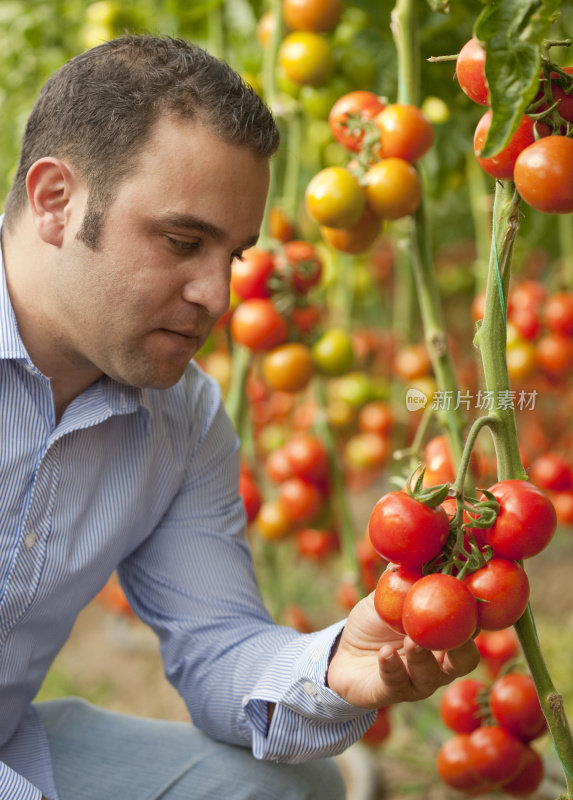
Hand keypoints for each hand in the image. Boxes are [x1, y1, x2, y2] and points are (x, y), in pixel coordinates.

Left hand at [327, 591, 479, 708]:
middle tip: (449, 631)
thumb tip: (416, 547)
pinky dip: (391, 667)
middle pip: (466, 661)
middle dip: (461, 647)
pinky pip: (396, 683)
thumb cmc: (374, 622)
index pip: (471, 628)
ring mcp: (418, 681)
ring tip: (412, 641)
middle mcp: (440, 663)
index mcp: (445, 636)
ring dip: (423, 658)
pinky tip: (384, 654)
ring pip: (432, 676)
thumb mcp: (387, 596)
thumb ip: (404, 578)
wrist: (343, 652)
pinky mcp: (393, 692)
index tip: (472, 597)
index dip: (477, 615)